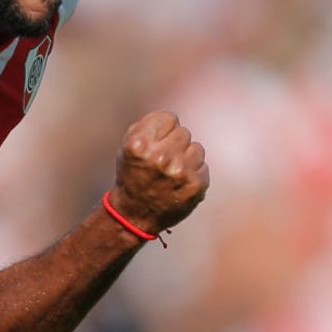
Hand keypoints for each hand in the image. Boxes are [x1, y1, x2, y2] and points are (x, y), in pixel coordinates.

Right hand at [110, 110, 208, 234]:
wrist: (135, 215)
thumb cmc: (132, 175)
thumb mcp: (128, 147)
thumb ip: (149, 126)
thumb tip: (174, 118)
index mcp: (139, 144)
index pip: (168, 117)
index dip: (163, 128)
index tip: (157, 141)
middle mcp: (160, 156)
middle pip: (184, 132)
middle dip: (174, 143)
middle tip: (163, 160)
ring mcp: (180, 172)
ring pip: (197, 147)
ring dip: (186, 157)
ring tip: (172, 172)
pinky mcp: (196, 185)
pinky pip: (203, 165)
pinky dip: (194, 173)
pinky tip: (180, 183)